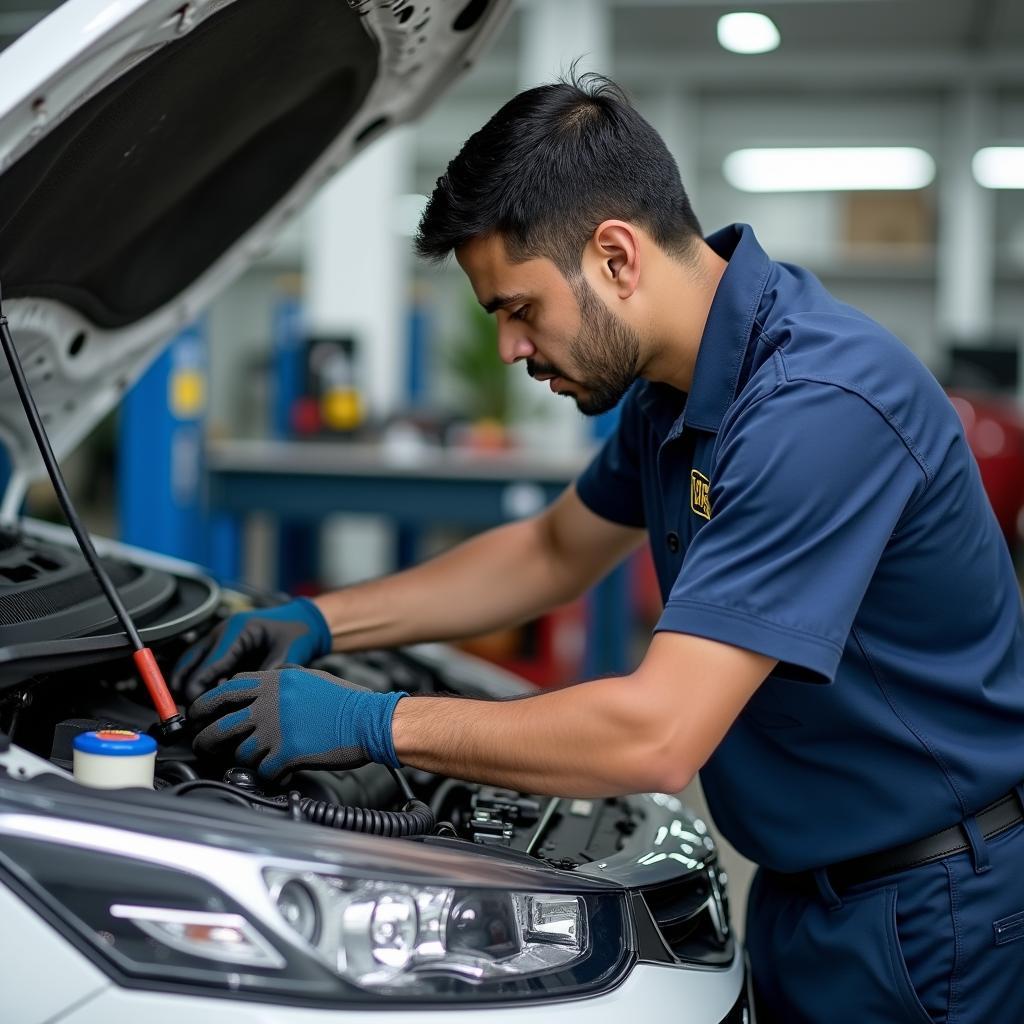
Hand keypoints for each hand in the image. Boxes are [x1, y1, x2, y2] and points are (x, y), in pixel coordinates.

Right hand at [173, 598, 331, 697]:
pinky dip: (203, 681)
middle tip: (190, 713)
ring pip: (191, 662)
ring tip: (197, 710)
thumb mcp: (289, 654)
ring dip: (189, 684)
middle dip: (184, 687)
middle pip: (189, 661)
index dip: (198, 687)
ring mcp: (221, 637)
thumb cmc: (299, 633)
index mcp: (237, 630)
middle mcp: (223, 631)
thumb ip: (270, 675)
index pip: (208, 663)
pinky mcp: (224, 646)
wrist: (307, 620)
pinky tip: (213, 699)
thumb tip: (252, 700)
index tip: (198, 709)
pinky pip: (204, 664)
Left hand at [189, 666, 404, 780]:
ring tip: (247, 763)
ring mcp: (277, 728)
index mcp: (274, 682)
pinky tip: (274, 773)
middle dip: (204, 738)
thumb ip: (280, 681)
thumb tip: (258, 687)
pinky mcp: (287, 752)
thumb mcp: (309, 678)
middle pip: (219, 723)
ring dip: (240, 760)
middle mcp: (270, 703)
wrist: (369, 720)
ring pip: (238, 751)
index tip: (199, 715)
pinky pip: (262, 770)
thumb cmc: (345, 701)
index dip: (206, 704)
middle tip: (201, 746)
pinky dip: (265, 775)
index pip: (226, 690)